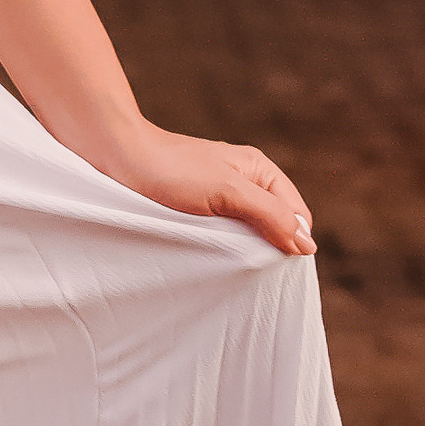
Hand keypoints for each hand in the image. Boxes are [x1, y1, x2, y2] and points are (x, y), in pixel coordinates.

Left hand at [102, 120, 312, 255]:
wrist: (116, 156)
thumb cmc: (170, 170)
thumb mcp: (226, 192)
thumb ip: (268, 215)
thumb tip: (307, 244)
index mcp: (260, 171)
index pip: (296, 216)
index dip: (291, 242)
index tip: (271, 266)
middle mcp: (246, 182)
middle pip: (276, 227)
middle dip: (268, 249)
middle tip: (247, 269)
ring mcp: (222, 197)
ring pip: (249, 235)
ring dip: (242, 252)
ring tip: (226, 263)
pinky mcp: (199, 210)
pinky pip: (224, 237)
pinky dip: (222, 250)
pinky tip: (210, 257)